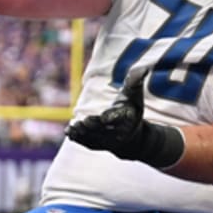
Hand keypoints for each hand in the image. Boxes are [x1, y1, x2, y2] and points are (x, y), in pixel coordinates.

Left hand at [66, 70, 184, 167]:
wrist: (132, 136)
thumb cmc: (131, 109)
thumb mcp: (134, 95)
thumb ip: (135, 81)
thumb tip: (143, 67)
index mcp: (128, 118)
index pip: (120, 117)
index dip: (111, 117)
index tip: (103, 117)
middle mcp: (119, 132)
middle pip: (105, 129)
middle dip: (95, 126)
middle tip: (84, 122)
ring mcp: (108, 142)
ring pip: (96, 138)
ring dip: (84, 133)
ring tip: (73, 127)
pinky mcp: (99, 145)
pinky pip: (88, 143)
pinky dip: (79, 139)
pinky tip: (69, 133)